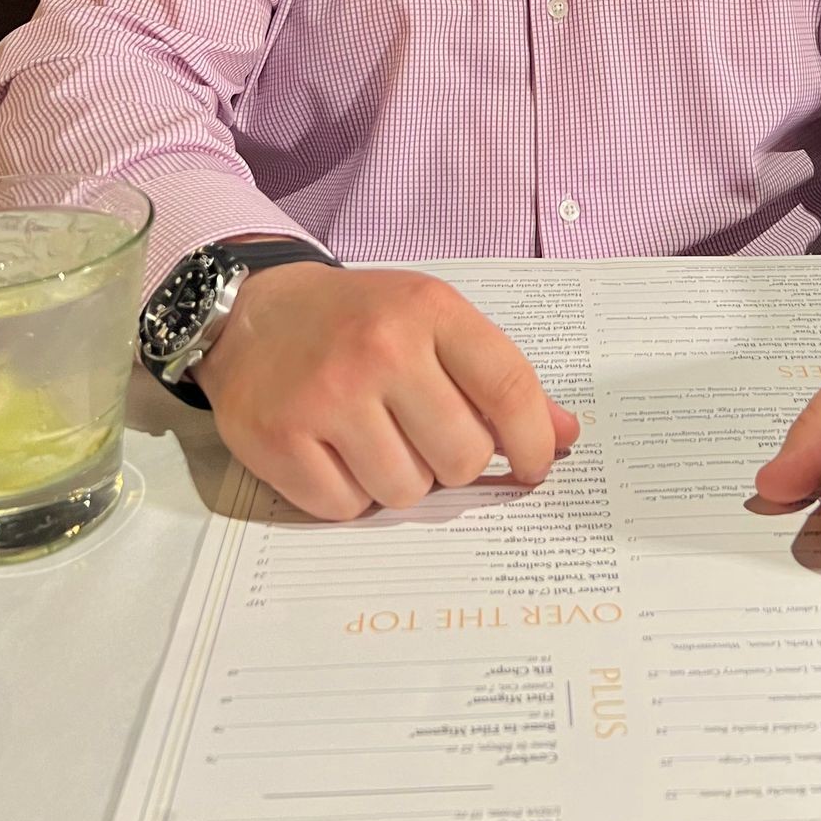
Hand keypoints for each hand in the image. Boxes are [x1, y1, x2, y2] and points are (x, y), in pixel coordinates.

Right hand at [193, 265, 579, 520]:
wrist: (255, 311)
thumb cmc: (357, 321)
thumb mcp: (432, 322)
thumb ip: (498, 377)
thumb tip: (565, 434)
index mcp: (430, 311)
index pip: (510, 390)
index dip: (533, 442)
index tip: (533, 468)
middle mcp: (382, 349)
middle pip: (462, 457)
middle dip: (452, 463)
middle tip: (423, 438)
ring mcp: (327, 395)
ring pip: (406, 491)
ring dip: (398, 481)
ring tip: (374, 440)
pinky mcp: (280, 438)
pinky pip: (346, 509)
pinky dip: (348, 495)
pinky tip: (334, 454)